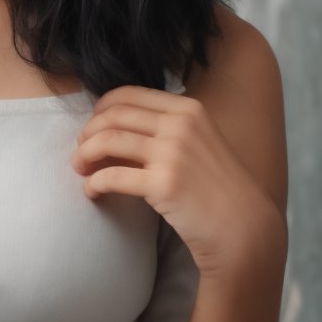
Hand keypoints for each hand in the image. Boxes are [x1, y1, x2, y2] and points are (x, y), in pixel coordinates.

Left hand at [69, 83, 285, 279]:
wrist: (242, 226)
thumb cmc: (217, 189)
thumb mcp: (198, 144)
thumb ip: (165, 131)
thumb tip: (116, 128)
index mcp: (188, 109)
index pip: (128, 95)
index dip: (101, 110)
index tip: (92, 127)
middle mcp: (181, 124)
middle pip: (113, 115)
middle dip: (88, 132)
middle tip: (80, 151)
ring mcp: (173, 153)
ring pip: (108, 140)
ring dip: (84, 155)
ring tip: (79, 169)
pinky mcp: (164, 184)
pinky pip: (112, 176)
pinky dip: (93, 183)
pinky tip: (92, 192)